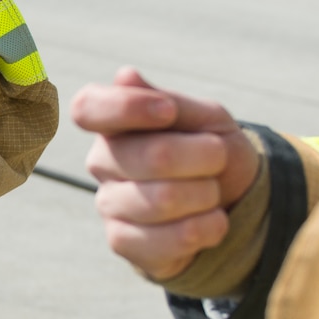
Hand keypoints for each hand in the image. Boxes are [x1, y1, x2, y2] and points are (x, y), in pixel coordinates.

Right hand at [72, 66, 260, 281]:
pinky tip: (213, 221)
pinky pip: (164, 241)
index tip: (168, 111)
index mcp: (113, 124)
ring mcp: (109, 205)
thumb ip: (169, 101)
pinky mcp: (123, 242)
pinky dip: (205, 229)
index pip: (88, 108)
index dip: (128, 107)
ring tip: (213, 192)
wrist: (230, 202)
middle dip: (203, 156)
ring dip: (207, 195)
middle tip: (219, 155)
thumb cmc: (209, 149)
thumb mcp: (205, 117)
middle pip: (152, 156)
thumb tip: (124, 76)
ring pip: (162, 201)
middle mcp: (101, 162)